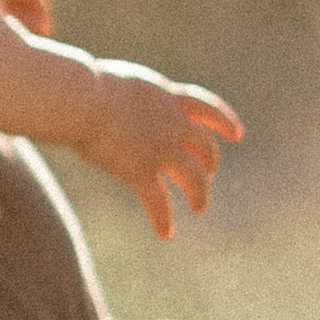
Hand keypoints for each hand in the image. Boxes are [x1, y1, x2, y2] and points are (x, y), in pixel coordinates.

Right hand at [78, 60, 241, 238]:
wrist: (82, 98)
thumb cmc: (83, 87)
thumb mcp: (115, 84)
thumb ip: (127, 101)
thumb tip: (114, 107)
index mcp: (166, 97)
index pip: (206, 108)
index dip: (224, 122)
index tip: (237, 135)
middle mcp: (172, 124)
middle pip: (205, 147)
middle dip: (209, 163)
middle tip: (207, 175)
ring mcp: (160, 149)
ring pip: (194, 178)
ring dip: (200, 195)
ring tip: (199, 208)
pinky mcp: (141, 171)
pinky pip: (158, 201)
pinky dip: (162, 220)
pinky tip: (165, 234)